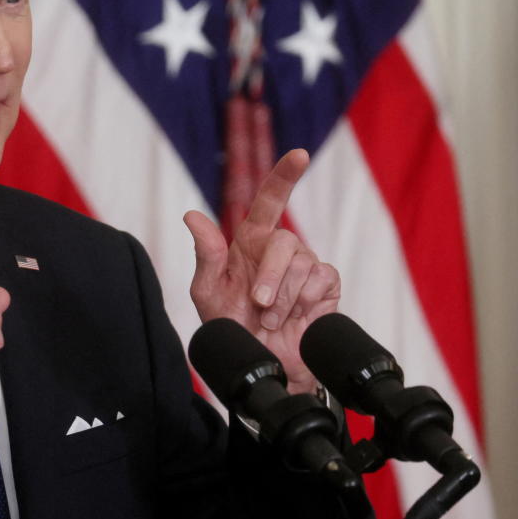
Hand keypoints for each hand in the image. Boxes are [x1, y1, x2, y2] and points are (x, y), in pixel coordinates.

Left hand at [183, 150, 339, 392]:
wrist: (260, 363)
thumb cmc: (232, 326)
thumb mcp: (209, 292)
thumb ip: (206, 255)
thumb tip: (192, 216)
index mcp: (251, 242)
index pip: (270, 200)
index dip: (285, 176)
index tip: (300, 155)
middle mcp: (281, 249)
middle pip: (285, 241)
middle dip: (270, 276)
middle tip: (257, 304)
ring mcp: (307, 265)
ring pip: (302, 265)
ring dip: (283, 299)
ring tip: (270, 319)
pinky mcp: (326, 285)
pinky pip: (320, 281)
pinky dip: (302, 303)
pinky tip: (293, 318)